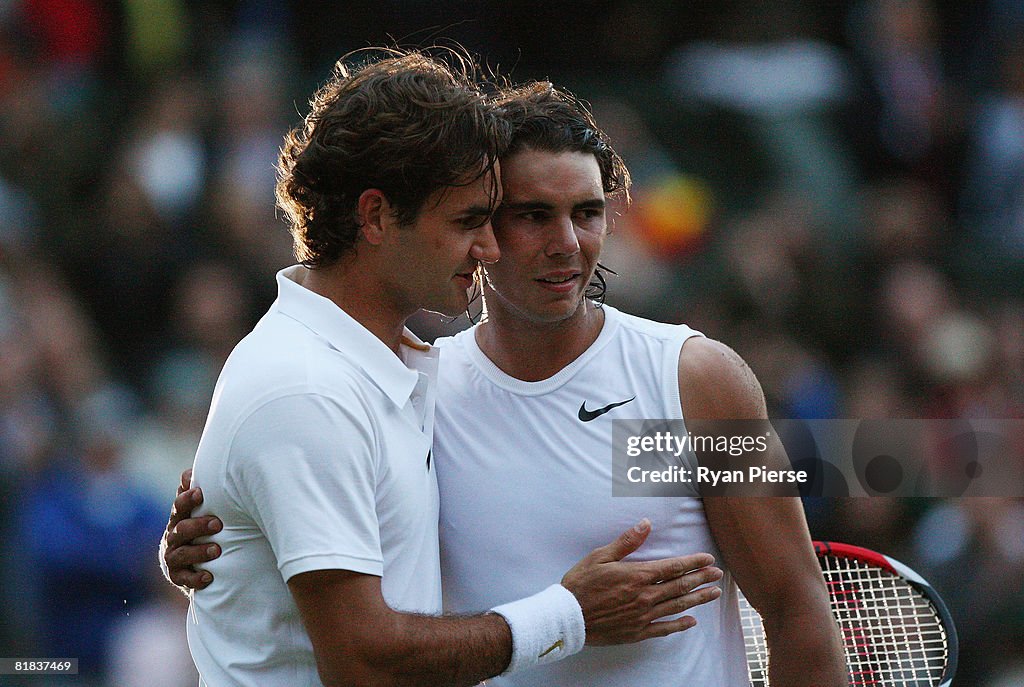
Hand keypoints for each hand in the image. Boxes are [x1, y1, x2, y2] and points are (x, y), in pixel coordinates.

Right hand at [161, 468, 222, 592]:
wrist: (194, 563)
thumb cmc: (201, 528)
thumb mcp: (199, 510)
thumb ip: (197, 493)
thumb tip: (191, 470)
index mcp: (179, 518)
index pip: (179, 507)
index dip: (187, 499)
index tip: (201, 493)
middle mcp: (173, 537)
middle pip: (181, 529)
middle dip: (198, 526)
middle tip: (218, 523)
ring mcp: (173, 558)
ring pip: (181, 554)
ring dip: (199, 551)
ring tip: (217, 549)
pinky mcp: (178, 577)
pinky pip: (184, 579)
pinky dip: (195, 578)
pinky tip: (209, 576)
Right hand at [561, 519, 722, 644]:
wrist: (567, 617)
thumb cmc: (581, 584)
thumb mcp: (600, 557)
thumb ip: (626, 542)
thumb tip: (645, 524)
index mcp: (637, 575)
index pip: (673, 567)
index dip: (693, 562)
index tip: (708, 559)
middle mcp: (645, 596)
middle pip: (680, 586)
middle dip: (702, 579)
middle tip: (718, 575)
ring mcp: (643, 616)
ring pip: (677, 606)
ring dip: (697, 599)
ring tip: (714, 594)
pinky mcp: (637, 631)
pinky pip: (664, 629)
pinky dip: (680, 625)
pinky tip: (691, 622)